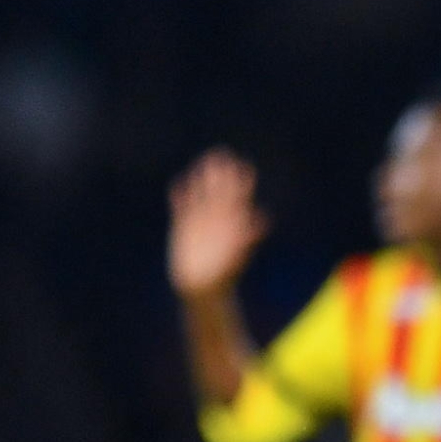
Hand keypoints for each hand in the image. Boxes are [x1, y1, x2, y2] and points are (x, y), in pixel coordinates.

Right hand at [168, 149, 268, 297]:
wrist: (204, 288)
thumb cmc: (225, 274)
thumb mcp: (239, 254)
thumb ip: (249, 235)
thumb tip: (263, 218)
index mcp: (234, 222)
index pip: (240, 195)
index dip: (241, 179)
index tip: (241, 164)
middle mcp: (218, 218)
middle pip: (220, 190)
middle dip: (221, 172)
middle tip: (220, 153)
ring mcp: (200, 221)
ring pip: (200, 194)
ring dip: (200, 179)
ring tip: (201, 163)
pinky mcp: (183, 227)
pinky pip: (181, 207)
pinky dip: (179, 196)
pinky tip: (178, 185)